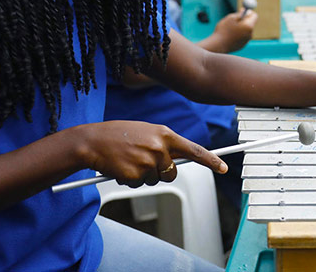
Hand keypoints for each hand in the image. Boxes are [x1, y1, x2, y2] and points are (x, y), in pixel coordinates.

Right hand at [76, 121, 226, 187]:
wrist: (92, 141)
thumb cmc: (118, 135)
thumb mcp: (146, 131)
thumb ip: (163, 143)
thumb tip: (177, 159)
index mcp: (164, 134)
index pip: (194, 150)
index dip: (211, 160)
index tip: (224, 168)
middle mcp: (159, 148)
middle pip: (172, 173)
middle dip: (162, 173)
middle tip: (143, 162)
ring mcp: (148, 162)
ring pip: (154, 180)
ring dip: (143, 176)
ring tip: (128, 160)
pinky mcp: (135, 175)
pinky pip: (138, 185)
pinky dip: (129, 180)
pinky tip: (120, 167)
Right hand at [208, 11, 257, 52]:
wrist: (217, 46)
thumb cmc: (223, 30)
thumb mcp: (230, 18)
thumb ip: (240, 13)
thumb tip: (246, 11)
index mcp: (249, 26)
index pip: (254, 16)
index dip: (249, 12)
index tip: (243, 10)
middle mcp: (250, 34)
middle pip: (250, 24)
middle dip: (244, 20)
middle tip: (235, 17)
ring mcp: (246, 41)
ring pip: (245, 30)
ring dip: (240, 27)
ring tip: (229, 29)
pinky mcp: (242, 46)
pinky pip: (241, 37)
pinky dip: (237, 35)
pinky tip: (228, 36)